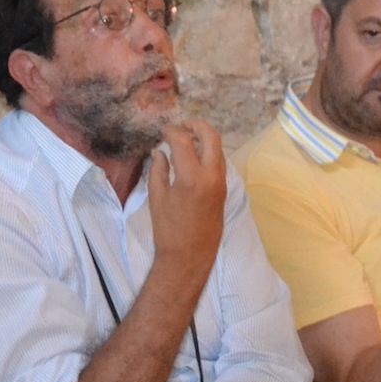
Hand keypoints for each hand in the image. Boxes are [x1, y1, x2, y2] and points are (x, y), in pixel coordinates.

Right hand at [148, 120, 226, 274]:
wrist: (189, 256)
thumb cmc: (168, 230)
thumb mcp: (157, 197)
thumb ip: (158, 169)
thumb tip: (160, 151)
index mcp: (191, 177)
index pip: (184, 140)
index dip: (171, 131)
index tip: (163, 131)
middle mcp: (211, 176)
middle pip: (211, 136)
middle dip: (196, 125)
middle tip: (181, 126)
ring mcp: (221, 183)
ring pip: (218, 149)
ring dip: (204, 139)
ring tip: (186, 141)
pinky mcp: (223, 191)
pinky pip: (219, 163)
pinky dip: (208, 153)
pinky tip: (193, 158)